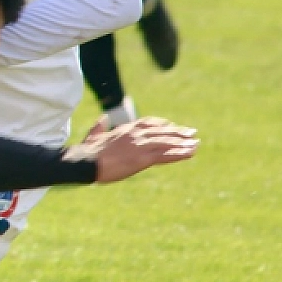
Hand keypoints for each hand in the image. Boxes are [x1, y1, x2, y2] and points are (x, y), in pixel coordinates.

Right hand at [82, 117, 198, 182]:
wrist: (86, 162)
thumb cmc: (87, 151)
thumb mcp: (93, 135)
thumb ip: (99, 127)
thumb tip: (101, 119)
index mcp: (125, 129)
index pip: (149, 123)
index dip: (162, 124)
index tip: (172, 126)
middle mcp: (136, 134)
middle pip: (162, 131)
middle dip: (178, 133)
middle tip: (192, 134)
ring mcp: (140, 146)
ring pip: (167, 142)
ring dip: (183, 143)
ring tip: (195, 144)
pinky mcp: (142, 159)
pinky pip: (165, 155)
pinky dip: (179, 154)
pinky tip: (190, 154)